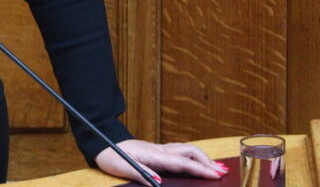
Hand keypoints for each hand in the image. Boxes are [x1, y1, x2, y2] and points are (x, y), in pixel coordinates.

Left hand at [95, 139, 229, 184]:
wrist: (100, 142)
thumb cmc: (109, 154)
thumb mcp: (121, 167)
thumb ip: (141, 174)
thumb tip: (158, 182)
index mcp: (153, 154)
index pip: (182, 162)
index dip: (200, 169)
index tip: (216, 174)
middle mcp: (159, 150)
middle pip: (189, 152)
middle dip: (207, 161)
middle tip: (223, 172)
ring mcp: (158, 149)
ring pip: (186, 150)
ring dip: (202, 158)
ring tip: (216, 168)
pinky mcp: (156, 151)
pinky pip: (180, 152)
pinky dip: (192, 157)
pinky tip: (196, 163)